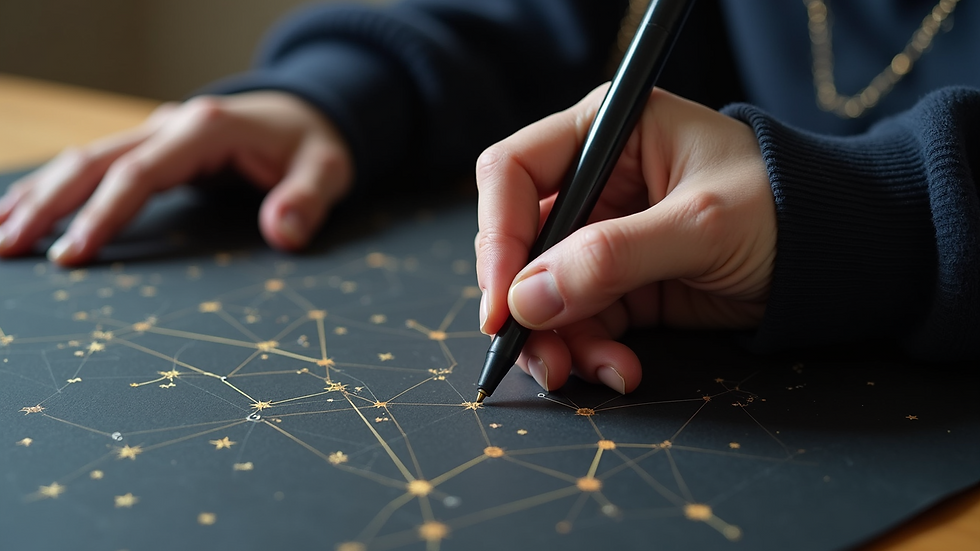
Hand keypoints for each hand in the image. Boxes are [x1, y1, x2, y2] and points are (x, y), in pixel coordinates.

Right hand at [0, 91, 352, 264]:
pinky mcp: (151, 146)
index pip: (142, 172)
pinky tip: (24, 208)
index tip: (73, 254)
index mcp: (207, 130)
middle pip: (96, 161)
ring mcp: (157, 132)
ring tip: (0, 234)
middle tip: (8, 247)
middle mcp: (172, 125)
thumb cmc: (314, 147)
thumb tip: (284, 232)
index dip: (104, 212)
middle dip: (50, 204)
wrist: (306, 115)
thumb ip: (308, 199)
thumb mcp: (328, 170)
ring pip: (85, 158)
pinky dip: (57, 185)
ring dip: (40, 194)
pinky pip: (96, 163)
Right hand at [475, 86, 774, 394]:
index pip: (514, 173)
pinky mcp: (622, 283)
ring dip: (557, 341)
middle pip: (521, 243)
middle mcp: (595, 182)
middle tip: (540, 354)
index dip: (497, 237)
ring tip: (586, 374)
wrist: (840, 254)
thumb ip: (612, 257)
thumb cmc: (784, 207)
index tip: (502, 302)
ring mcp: (605, 237)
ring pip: (545, 294)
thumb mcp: (700, 224)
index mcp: (606, 134)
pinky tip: (620, 371)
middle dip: (526, 305)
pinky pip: (582, 321)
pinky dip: (591, 352)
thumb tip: (526, 299)